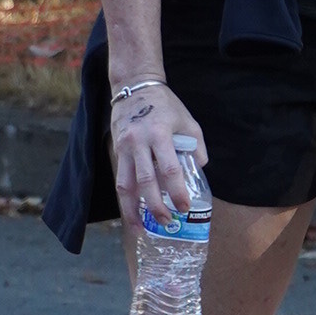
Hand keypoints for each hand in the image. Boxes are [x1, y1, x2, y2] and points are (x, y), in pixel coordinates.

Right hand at [109, 79, 207, 227]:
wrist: (135, 86)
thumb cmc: (165, 105)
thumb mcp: (188, 121)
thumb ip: (196, 146)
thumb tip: (199, 169)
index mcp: (160, 134)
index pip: (169, 169)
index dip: (177, 191)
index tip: (184, 207)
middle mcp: (139, 142)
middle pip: (145, 182)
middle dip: (156, 206)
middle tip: (167, 223)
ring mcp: (124, 147)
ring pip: (125, 185)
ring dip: (132, 209)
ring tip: (140, 228)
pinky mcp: (116, 150)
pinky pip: (120, 179)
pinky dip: (126, 198)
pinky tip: (132, 211)